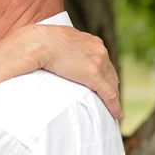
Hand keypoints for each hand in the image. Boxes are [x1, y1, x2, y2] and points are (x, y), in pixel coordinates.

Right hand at [5, 24, 121, 119]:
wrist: (38, 42)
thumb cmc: (40, 41)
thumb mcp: (57, 40)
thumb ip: (63, 46)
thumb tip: (53, 51)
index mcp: (89, 40)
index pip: (102, 59)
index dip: (103, 72)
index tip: (102, 82)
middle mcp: (98, 49)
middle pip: (110, 72)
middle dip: (110, 84)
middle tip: (108, 97)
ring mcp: (98, 62)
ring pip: (111, 84)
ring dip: (112, 96)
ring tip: (111, 107)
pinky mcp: (94, 76)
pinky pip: (109, 95)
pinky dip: (114, 106)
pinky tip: (116, 114)